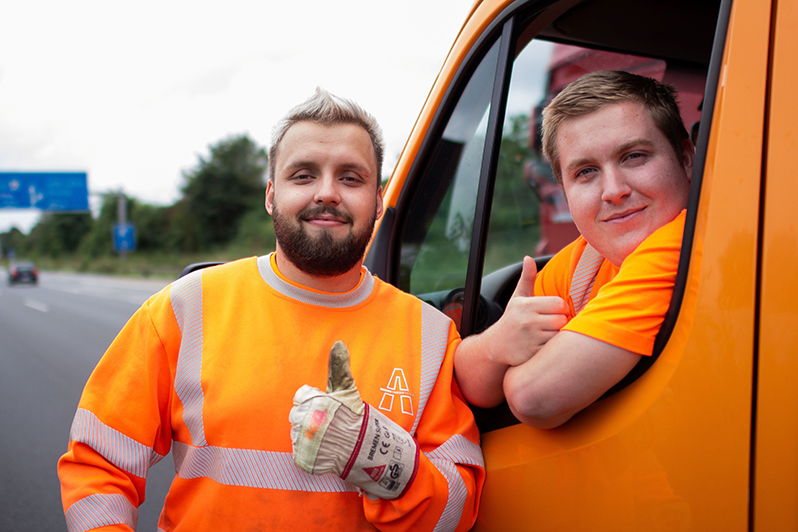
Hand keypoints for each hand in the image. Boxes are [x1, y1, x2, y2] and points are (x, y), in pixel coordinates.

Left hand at [290, 341, 418, 498]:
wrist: (366, 449)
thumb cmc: (355, 416)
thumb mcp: (347, 389)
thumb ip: (338, 367)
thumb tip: (338, 344)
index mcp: (312, 402)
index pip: (301, 396)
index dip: (314, 401)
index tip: (328, 408)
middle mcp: (305, 422)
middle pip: (297, 415)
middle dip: (310, 417)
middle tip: (329, 424)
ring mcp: (303, 442)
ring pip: (297, 433)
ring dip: (309, 435)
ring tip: (328, 437)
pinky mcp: (303, 458)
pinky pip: (299, 451)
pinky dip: (309, 452)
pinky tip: (323, 449)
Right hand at [485, 256, 568, 366]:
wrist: (496, 345)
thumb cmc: (512, 319)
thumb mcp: (517, 298)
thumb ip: (527, 278)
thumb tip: (528, 258)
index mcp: (527, 305)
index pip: (559, 304)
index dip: (561, 308)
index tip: (555, 312)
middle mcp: (528, 320)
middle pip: (562, 320)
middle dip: (561, 322)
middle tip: (554, 324)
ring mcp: (530, 338)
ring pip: (560, 335)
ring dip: (558, 336)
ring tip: (550, 334)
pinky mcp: (533, 354)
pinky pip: (553, 349)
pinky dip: (553, 348)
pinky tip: (546, 346)